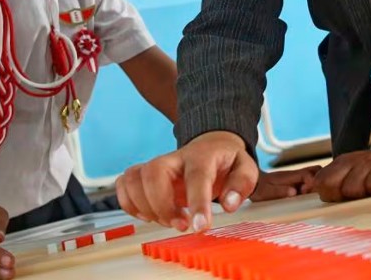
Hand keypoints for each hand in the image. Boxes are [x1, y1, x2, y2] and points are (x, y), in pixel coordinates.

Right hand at [116, 131, 257, 232]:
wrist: (212, 145)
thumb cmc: (226, 160)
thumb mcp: (245, 167)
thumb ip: (241, 184)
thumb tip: (230, 204)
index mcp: (202, 155)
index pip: (196, 175)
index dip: (197, 202)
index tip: (200, 226)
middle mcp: (175, 158)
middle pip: (154, 172)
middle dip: (162, 205)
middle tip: (180, 225)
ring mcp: (158, 165)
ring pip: (135, 178)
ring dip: (145, 206)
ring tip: (166, 221)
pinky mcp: (146, 174)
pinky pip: (125, 183)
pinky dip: (129, 203)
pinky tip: (148, 214)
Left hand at [250, 166, 321, 201]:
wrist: (254, 183)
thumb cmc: (260, 188)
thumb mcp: (267, 192)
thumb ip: (280, 191)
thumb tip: (294, 192)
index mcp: (290, 176)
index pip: (309, 173)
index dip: (312, 182)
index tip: (305, 192)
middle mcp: (295, 175)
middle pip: (315, 171)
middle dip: (318, 182)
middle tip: (311, 195)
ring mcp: (296, 178)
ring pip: (313, 176)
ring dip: (315, 186)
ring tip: (309, 198)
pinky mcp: (296, 183)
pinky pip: (308, 182)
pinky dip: (311, 188)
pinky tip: (306, 198)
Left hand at [314, 150, 370, 201]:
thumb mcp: (354, 180)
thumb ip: (334, 187)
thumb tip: (313, 190)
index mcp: (342, 163)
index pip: (320, 182)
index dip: (328, 195)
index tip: (342, 198)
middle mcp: (353, 159)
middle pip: (331, 186)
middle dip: (343, 197)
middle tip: (360, 196)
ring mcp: (370, 161)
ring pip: (352, 189)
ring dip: (364, 196)